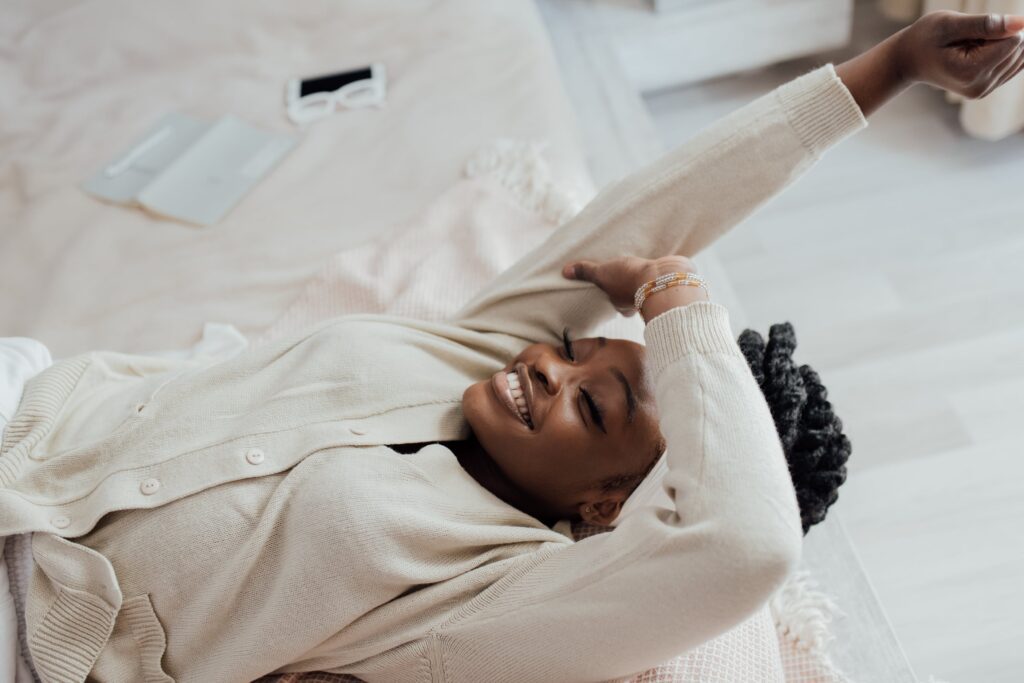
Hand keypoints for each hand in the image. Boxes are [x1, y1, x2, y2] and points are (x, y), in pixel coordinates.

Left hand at [562, 255, 705, 319]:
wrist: (664, 278)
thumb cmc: (630, 280)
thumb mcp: (602, 274)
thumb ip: (586, 272)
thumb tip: (564, 271)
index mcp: (624, 305)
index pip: (618, 303)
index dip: (615, 296)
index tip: (614, 288)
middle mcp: (642, 303)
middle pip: (636, 298)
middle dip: (633, 290)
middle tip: (629, 278)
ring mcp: (660, 292)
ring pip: (653, 288)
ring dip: (651, 280)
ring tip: (647, 268)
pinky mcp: (675, 280)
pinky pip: (670, 277)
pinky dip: (668, 272)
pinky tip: (666, 265)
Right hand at [897, 11, 1023, 98]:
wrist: (909, 61)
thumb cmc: (925, 38)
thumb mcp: (949, 24)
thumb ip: (985, 24)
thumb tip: (1021, 23)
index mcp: (970, 72)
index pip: (1014, 41)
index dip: (999, 27)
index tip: (972, 31)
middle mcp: (980, 86)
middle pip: (1018, 50)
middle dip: (1002, 36)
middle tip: (969, 38)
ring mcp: (984, 91)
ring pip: (1020, 57)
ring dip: (1001, 44)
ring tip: (972, 46)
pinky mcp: (987, 89)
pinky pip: (1015, 65)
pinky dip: (1003, 52)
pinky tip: (980, 52)